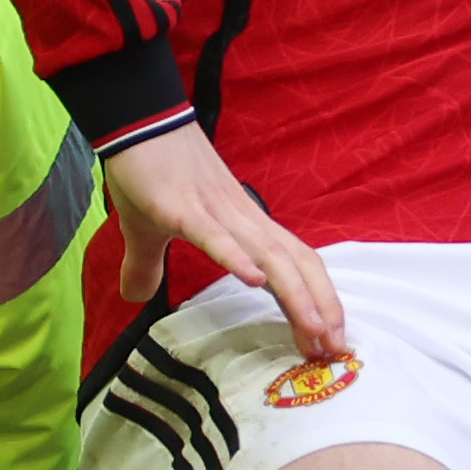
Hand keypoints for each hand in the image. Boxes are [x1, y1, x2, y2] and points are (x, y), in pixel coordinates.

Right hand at [102, 119, 347, 358]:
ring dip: (294, 295)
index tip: (327, 343)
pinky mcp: (184, 208)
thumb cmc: (148, 170)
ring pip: (268, 257)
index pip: (294, 266)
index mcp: (243, 227)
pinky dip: (236, 258)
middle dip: (321, 308)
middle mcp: (243, 221)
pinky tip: (253, 282)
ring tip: (314, 330)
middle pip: (296, 265)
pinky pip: (215, 237)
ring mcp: (217, 213)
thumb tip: (135, 298)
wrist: (136, 119)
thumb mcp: (148, 230)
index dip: (316, 301)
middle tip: (334, 350)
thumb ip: (148, 265)